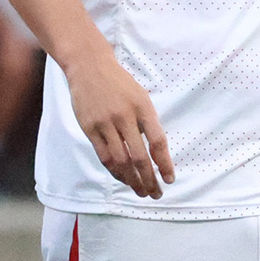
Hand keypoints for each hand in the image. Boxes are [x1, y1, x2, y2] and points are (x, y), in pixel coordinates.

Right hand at [66, 53, 172, 199]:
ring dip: (132, 180)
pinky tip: (123, 179)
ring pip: (121, 161)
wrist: (89, 66)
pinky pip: (104, 156)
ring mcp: (105, 123)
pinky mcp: (90, 128)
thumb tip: (154, 152)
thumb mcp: (141, 96)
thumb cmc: (119, 83)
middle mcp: (124, 116)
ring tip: (141, 191)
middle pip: (139, 157)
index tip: (170, 179)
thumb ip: (147, 122)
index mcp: (142, 107)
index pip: (157, 142)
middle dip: (149, 179)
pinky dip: (115, 171)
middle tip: (156, 194)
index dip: (164, 163)